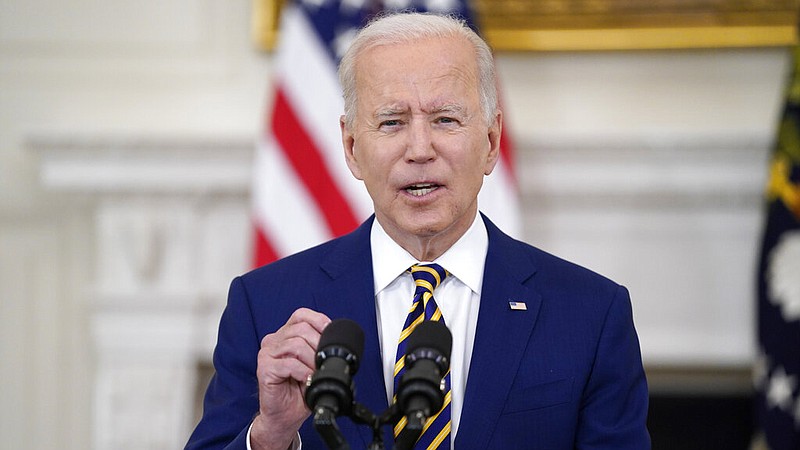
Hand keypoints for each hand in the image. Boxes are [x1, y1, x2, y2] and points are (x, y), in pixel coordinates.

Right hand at [250, 308, 330, 449]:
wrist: (285, 416)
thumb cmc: (299, 392)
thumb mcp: (314, 365)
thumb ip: (320, 349)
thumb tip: (337, 340)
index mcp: (285, 336)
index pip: (301, 315)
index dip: (319, 321)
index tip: (330, 335)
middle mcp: (273, 341)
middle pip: (301, 329)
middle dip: (318, 346)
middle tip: (323, 363)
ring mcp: (267, 354)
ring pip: (296, 345)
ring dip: (312, 361)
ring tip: (315, 373)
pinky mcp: (264, 369)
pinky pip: (289, 364)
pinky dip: (303, 372)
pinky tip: (307, 379)